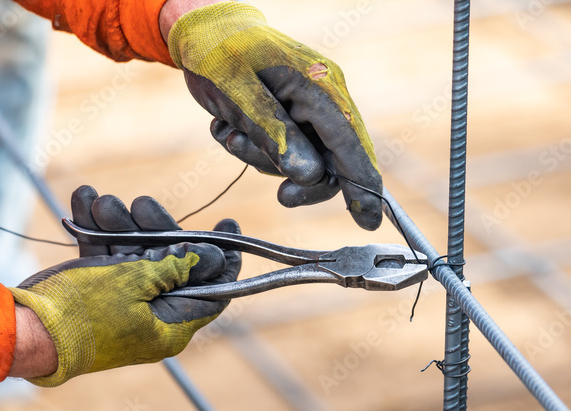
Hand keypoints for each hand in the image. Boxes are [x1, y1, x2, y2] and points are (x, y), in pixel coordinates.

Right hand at [8, 186, 241, 386]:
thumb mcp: (136, 282)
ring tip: (102, 202)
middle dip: (155, 229)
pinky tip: (85, 200)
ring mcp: (124, 305)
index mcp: (173, 324)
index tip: (228, 223)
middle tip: (142, 204)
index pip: (215, 290)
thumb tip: (211, 257)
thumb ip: (175, 267)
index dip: (224, 258)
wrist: (24, 329)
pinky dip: (97, 233)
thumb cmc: (84, 312)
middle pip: (171, 265)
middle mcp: (154, 316)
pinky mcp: (96, 295)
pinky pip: (106, 260)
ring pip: (134, 257)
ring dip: (119, 225)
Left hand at [165, 1, 382, 230]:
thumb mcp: (239, 96)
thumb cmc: (217, 55)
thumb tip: (311, 175)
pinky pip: (293, 148)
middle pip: (335, 159)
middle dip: (305, 180)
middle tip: (283, 197)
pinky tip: (234, 129)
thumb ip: (277, 136)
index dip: (362, 185)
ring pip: (310, 159)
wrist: (201, 29)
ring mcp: (313, 105)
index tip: (369, 221)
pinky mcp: (298, 113)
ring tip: (232, 136)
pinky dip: (263, 150)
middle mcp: (326, 96)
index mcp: (319, 87)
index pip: (350, 144)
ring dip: (270, 161)